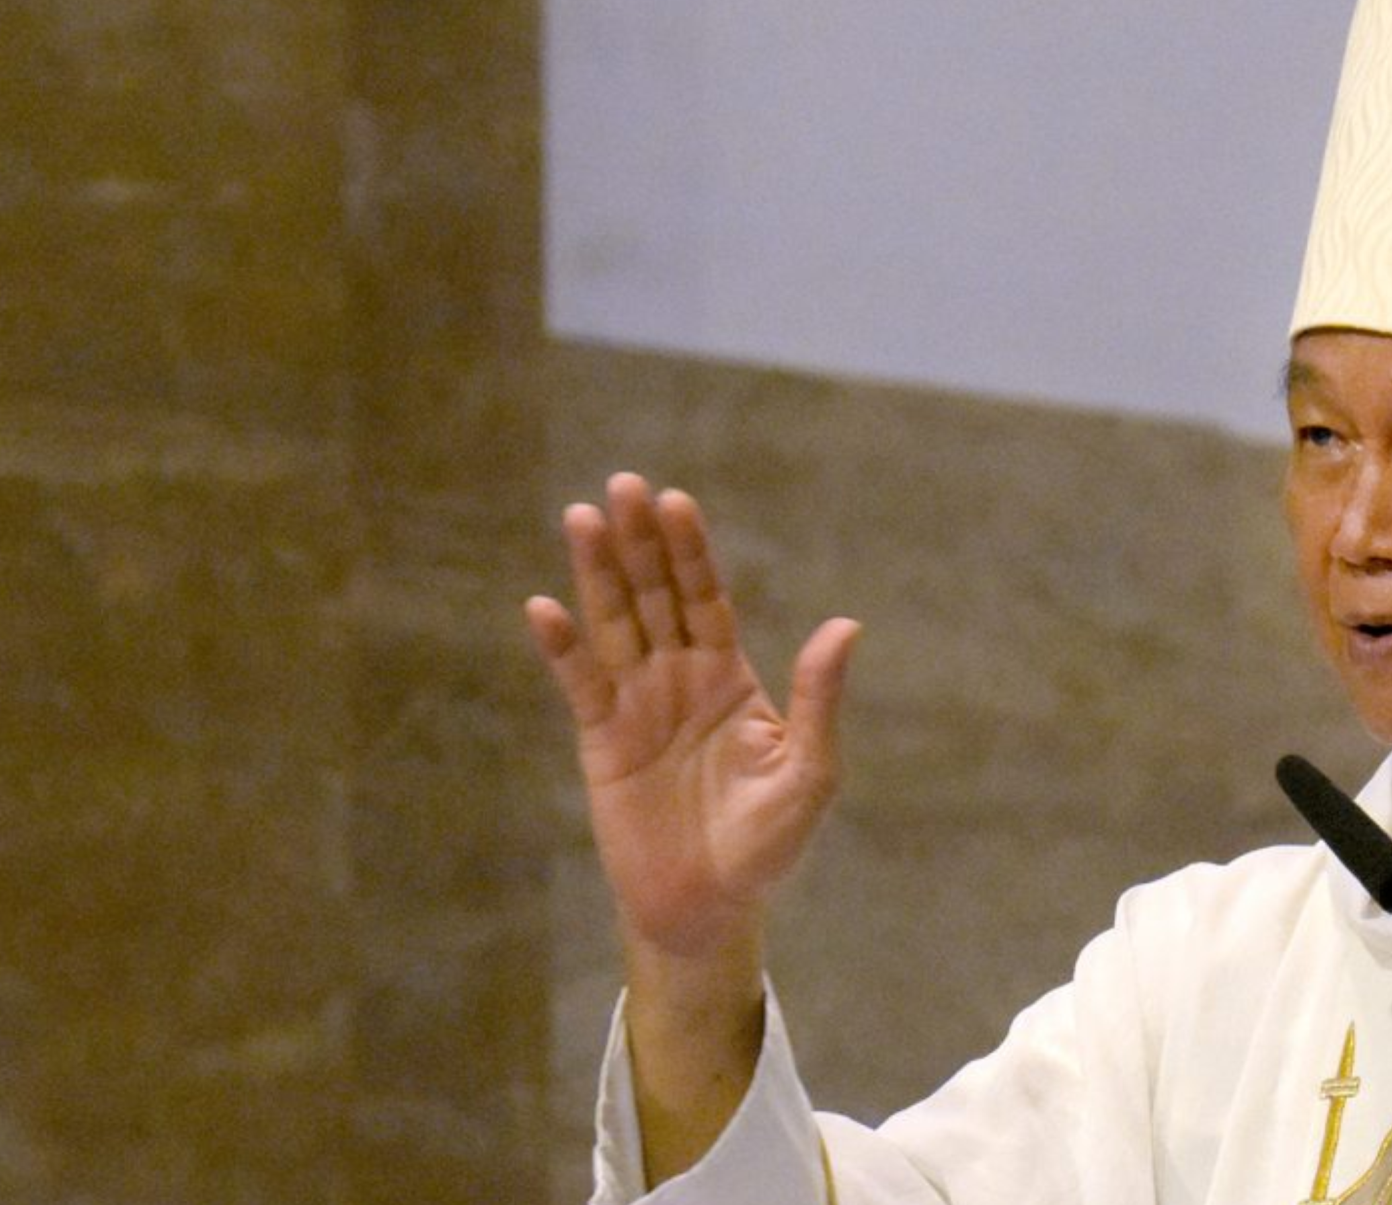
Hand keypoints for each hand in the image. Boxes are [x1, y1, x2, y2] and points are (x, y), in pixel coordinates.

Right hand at [525, 472, 860, 959]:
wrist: (710, 907)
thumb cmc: (767, 844)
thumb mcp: (808, 773)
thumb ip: (818, 700)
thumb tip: (846, 626)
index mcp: (730, 677)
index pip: (707, 598)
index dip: (691, 552)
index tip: (676, 502)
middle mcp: (679, 678)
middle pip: (655, 595)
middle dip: (640, 543)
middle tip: (624, 484)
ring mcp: (636, 705)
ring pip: (614, 624)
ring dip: (597, 573)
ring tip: (581, 517)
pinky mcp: (601, 741)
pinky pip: (580, 684)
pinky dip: (562, 648)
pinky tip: (545, 608)